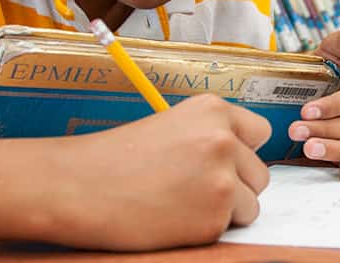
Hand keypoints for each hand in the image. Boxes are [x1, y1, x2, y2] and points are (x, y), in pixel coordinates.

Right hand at [43, 94, 270, 249]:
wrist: (79, 187)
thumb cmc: (115, 159)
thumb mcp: (171, 126)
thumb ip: (210, 135)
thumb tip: (243, 158)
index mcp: (213, 110)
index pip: (260, 134)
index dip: (242, 153)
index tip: (221, 163)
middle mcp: (224, 139)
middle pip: (259, 173)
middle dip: (236, 185)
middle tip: (192, 189)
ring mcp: (223, 178)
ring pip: (251, 204)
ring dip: (226, 210)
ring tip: (183, 204)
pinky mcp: (214, 216)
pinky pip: (230, 229)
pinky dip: (208, 230)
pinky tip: (175, 219)